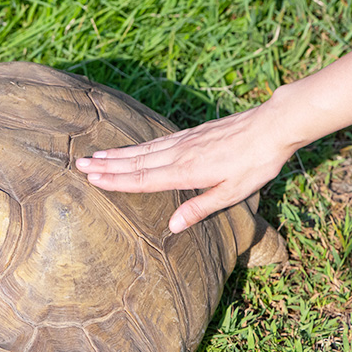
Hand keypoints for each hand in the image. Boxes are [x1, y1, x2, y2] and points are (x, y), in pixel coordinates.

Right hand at [75, 105, 294, 232]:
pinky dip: (137, 146)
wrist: (272, 125)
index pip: (144, 178)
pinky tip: (128, 149)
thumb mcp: (233, 192)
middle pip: (136, 162)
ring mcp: (184, 141)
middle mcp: (180, 154)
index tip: (93, 180)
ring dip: (117, 154)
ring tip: (95, 155)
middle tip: (80, 165)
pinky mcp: (191, 134)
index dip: (117, 180)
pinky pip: (156, 141)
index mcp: (187, 171)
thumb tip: (172, 226)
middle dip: (107, 166)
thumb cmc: (255, 162)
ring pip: (143, 150)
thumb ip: (201, 207)